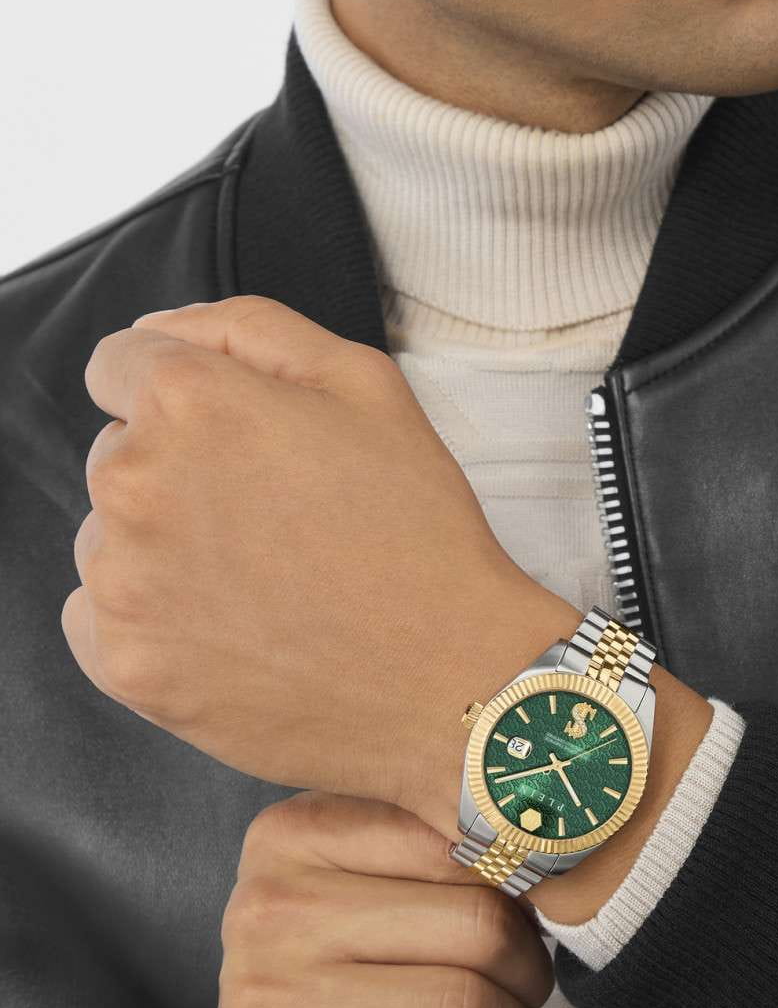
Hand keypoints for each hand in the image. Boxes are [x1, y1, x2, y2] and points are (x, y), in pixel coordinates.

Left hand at [59, 295, 549, 809]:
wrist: (448, 679)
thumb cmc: (418, 530)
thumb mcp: (367, 383)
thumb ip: (250, 328)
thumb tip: (158, 331)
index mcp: (190, 403)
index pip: (120, 364)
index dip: (187, 394)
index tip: (236, 439)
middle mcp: (134, 484)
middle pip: (118, 453)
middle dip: (181, 472)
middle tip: (278, 517)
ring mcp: (122, 582)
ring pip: (109, 538)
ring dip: (165, 548)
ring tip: (264, 581)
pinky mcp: (125, 664)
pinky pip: (99, 618)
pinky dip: (152, 620)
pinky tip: (231, 629)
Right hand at [217, 789, 553, 1007]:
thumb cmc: (358, 975)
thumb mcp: (381, 887)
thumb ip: (446, 853)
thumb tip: (552, 866)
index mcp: (294, 834)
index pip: (454, 838)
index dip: (521, 884)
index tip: (533, 917)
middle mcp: (266, 909)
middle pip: (475, 925)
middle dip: (531, 971)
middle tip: (533, 994)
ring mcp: (261, 1007)